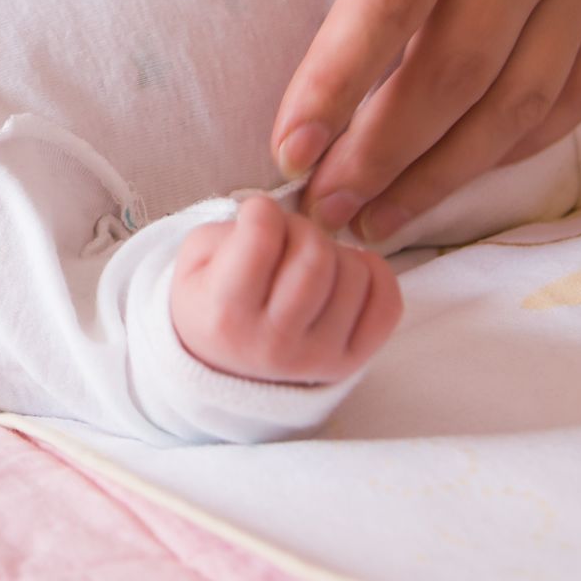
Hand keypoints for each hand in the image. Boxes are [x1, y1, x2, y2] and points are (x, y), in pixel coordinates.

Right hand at [170, 198, 400, 384]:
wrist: (226, 370)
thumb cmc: (210, 304)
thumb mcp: (193, 264)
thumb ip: (227, 232)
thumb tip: (281, 217)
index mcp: (226, 314)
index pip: (261, 239)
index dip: (260, 210)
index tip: (256, 215)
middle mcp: (274, 343)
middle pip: (315, 256)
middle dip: (302, 228)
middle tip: (287, 236)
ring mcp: (318, 357)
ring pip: (355, 273)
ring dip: (334, 251)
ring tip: (308, 262)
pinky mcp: (351, 362)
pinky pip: (387, 303)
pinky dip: (374, 273)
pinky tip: (346, 272)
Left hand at [195, 0, 580, 243]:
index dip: (335, 83)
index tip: (287, 145)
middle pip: (450, 71)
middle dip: (380, 156)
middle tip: (323, 209)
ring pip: (517, 98)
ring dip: (446, 171)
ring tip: (383, 217)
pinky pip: (580, 86)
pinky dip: (522, 142)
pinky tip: (470, 170)